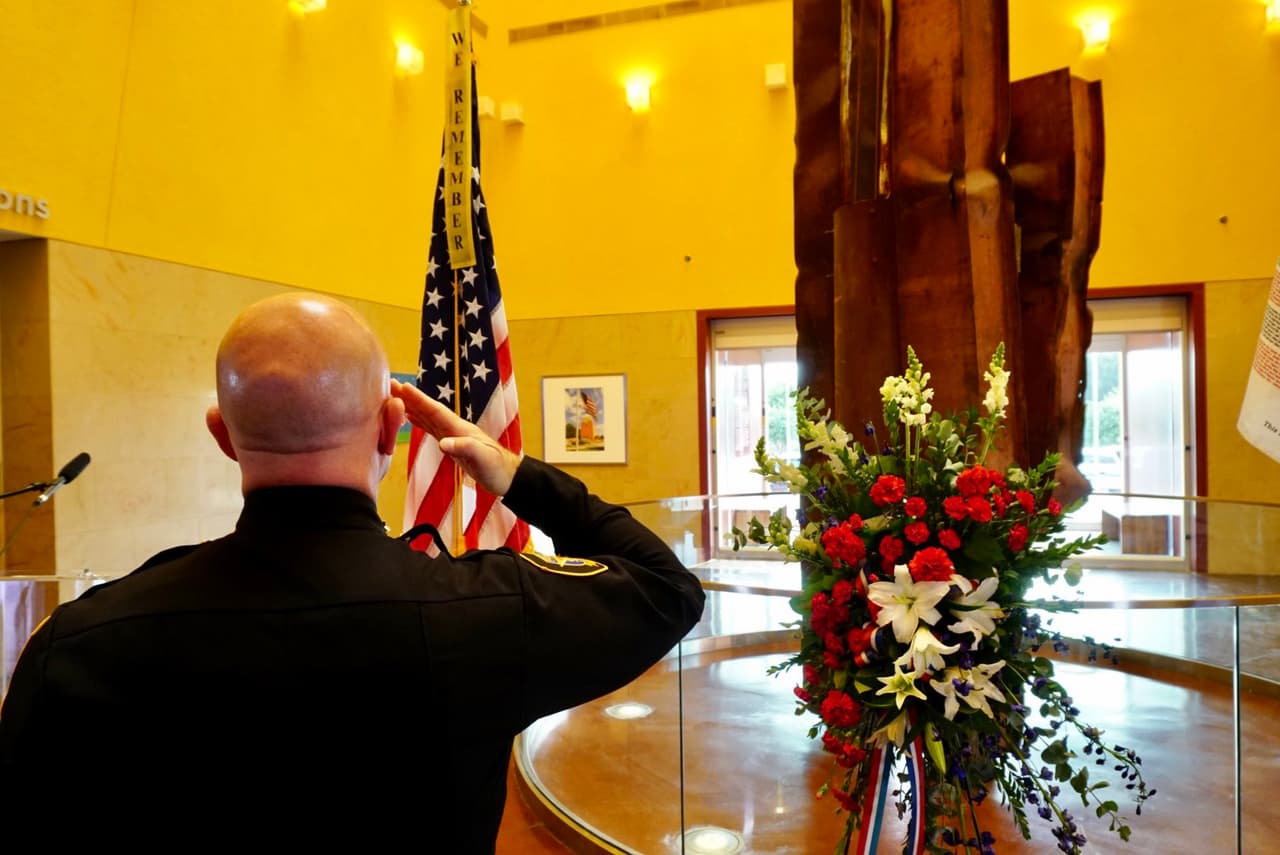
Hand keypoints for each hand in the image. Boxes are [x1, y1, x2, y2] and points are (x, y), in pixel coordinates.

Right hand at [390, 379, 519, 494]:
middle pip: (428, 409)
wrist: (506, 477)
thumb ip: (464, 448)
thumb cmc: (496, 467)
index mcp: (459, 428)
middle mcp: (454, 428)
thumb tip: (443, 444)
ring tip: (393, 396)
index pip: (435, 410)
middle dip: (409, 397)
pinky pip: (430, 428)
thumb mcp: (481, 458)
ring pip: (427, 417)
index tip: (403, 387)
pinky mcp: (451, 444)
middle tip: (390, 384)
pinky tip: (410, 417)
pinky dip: (419, 421)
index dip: (419, 399)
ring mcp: (452, 435)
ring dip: (411, 406)